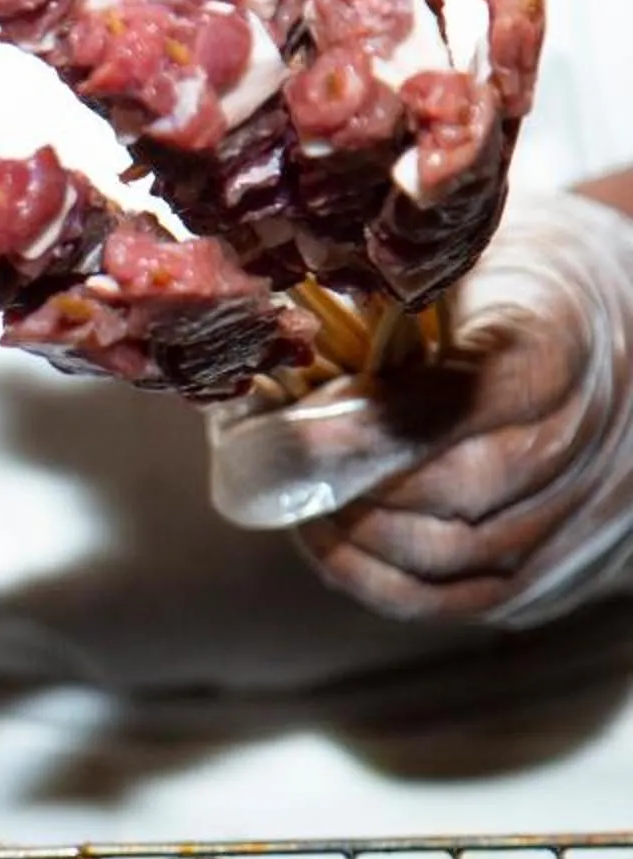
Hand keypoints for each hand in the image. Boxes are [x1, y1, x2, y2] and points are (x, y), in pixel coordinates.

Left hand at [209, 189, 632, 625]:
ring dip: (350, 533)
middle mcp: (593, 429)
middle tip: (270, 464)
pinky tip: (329, 536)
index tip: (270, 431)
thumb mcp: (448, 258)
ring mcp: (586, 508)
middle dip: (346, 483)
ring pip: (448, 554)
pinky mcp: (561, 569)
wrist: (607, 327)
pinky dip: (374, 577)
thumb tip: (261, 335)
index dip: (355, 429)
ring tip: (295, 494)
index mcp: (561, 336)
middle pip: (454, 490)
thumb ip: (375, 295)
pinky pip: (455, 600)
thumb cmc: (497, 284)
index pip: (462, 400)